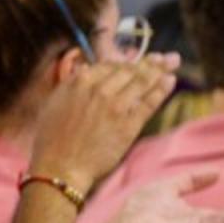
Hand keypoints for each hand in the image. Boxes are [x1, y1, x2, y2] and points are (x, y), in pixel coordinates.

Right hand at [25, 57, 180, 188]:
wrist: (60, 165)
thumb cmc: (52, 138)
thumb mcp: (54, 102)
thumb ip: (71, 83)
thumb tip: (84, 68)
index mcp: (79, 82)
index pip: (108, 65)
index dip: (125, 61)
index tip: (136, 59)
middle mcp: (98, 89)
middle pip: (128, 70)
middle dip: (148, 62)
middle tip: (163, 57)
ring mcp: (115, 106)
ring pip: (141, 82)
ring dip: (158, 69)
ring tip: (171, 61)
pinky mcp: (128, 124)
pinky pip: (148, 102)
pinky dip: (161, 89)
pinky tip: (170, 80)